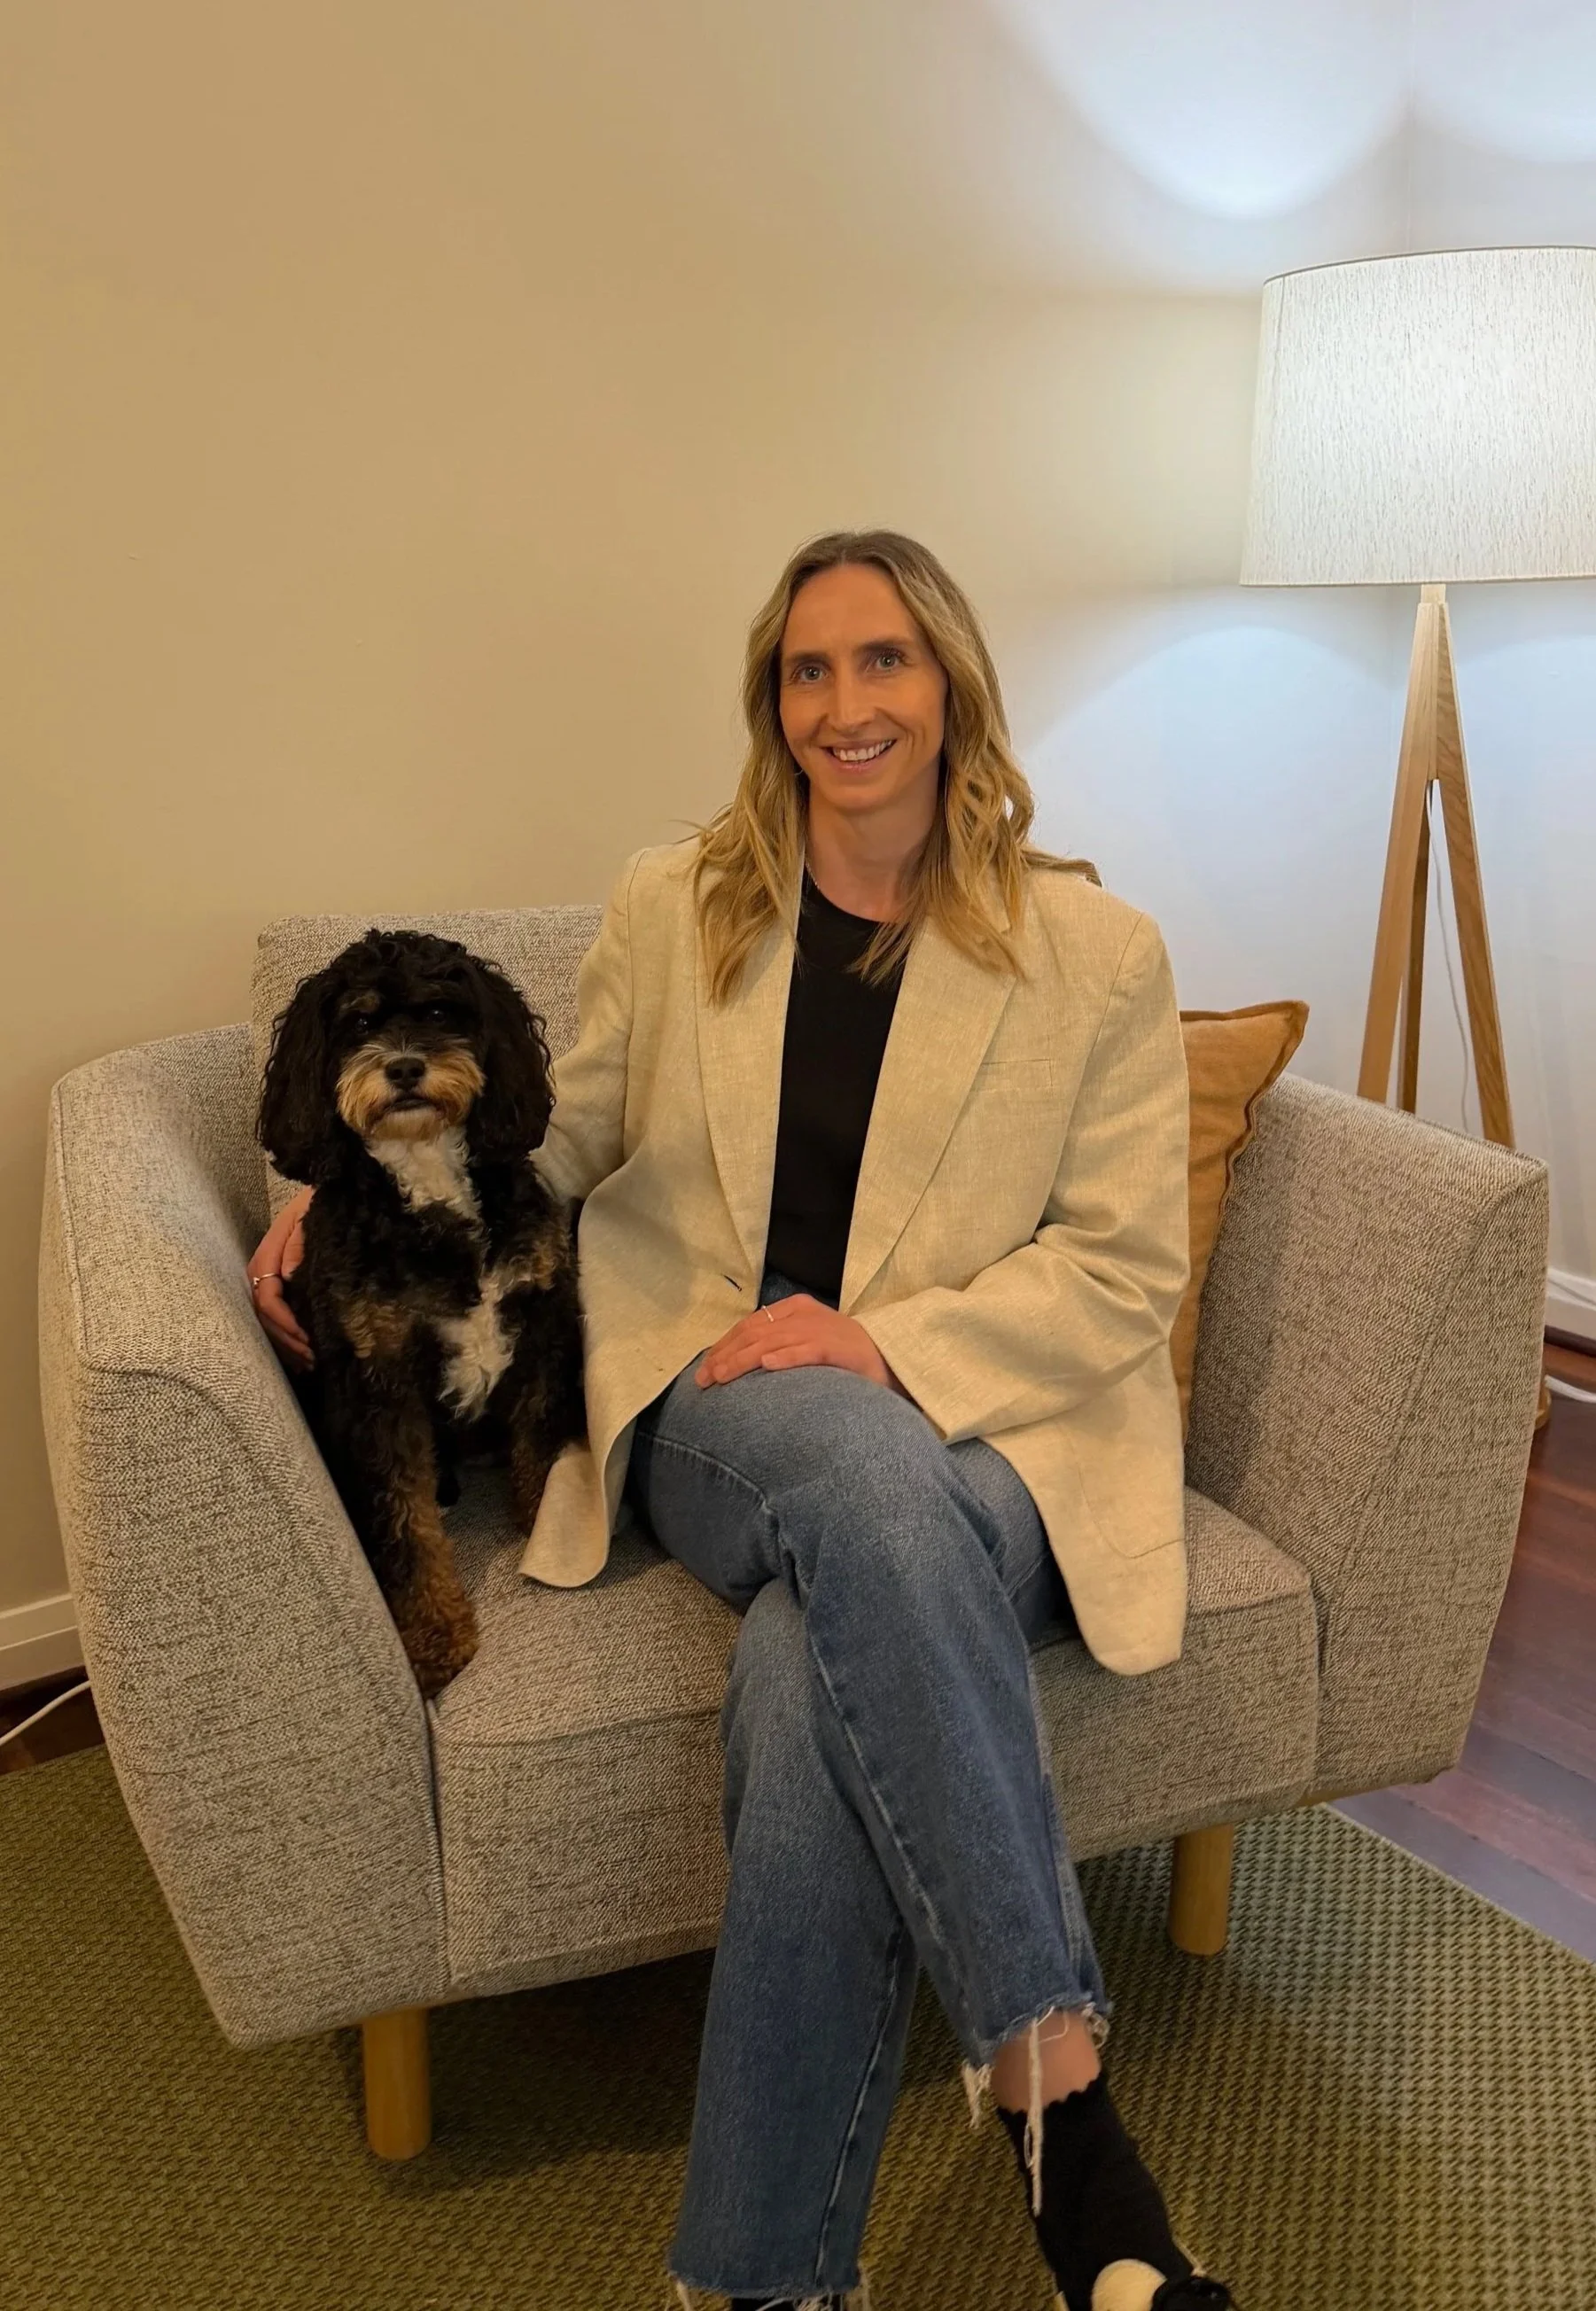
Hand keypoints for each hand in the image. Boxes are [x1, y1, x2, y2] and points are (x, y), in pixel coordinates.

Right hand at [249, 1185, 314, 1369]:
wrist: (328, 1190)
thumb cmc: (321, 1202)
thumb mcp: (311, 1216)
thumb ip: (299, 1244)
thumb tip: (288, 1275)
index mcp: (268, 1255)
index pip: (267, 1297)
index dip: (284, 1321)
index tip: (306, 1337)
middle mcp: (264, 1269)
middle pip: (265, 1314)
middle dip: (286, 1340)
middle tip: (311, 1359)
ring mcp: (271, 1277)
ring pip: (268, 1319)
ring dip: (287, 1343)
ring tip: (308, 1364)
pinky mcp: (282, 1282)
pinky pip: (277, 1314)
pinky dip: (288, 1336)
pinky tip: (302, 1354)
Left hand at [695, 1293, 907, 1393]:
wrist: (891, 1361)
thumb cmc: (844, 1358)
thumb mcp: (807, 1344)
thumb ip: (779, 1346)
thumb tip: (743, 1364)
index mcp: (796, 1309)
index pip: (749, 1325)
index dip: (723, 1346)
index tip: (704, 1369)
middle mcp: (805, 1315)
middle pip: (755, 1332)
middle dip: (725, 1356)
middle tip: (704, 1380)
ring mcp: (822, 1329)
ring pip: (773, 1342)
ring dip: (743, 1359)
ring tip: (722, 1376)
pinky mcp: (839, 1347)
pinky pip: (807, 1351)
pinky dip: (785, 1357)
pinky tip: (767, 1366)